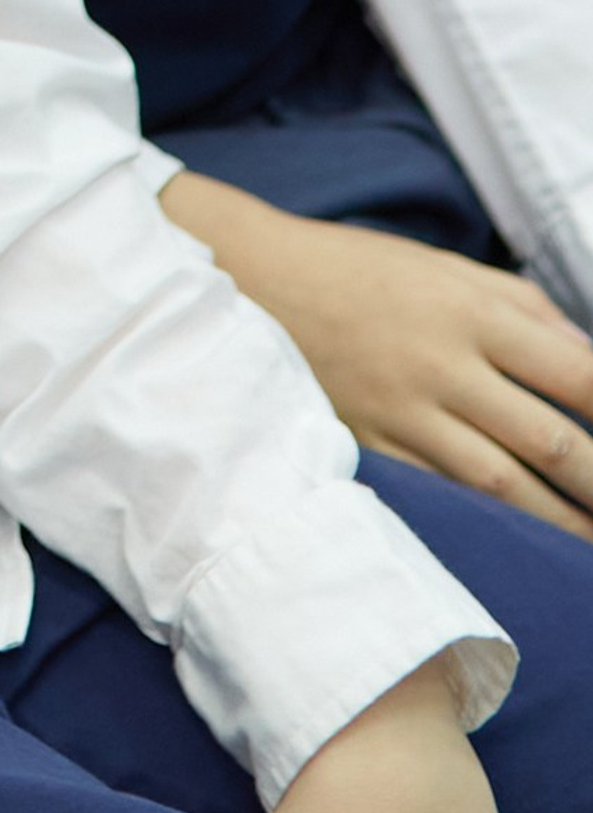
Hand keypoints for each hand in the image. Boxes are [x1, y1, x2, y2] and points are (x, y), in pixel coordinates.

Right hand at [162, 174, 592, 538]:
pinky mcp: (374, 444)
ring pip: (503, 483)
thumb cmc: (362, 270)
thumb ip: (522, 306)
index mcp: (471, 310)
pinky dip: (487, 523)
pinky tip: (519, 545)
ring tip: (591, 546)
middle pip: (548, 439)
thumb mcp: (446, 266)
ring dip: (560, 523)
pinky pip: (443, 495)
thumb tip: (586, 356)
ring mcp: (406, 411)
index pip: (573, 371)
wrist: (254, 280)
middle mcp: (445, 364)